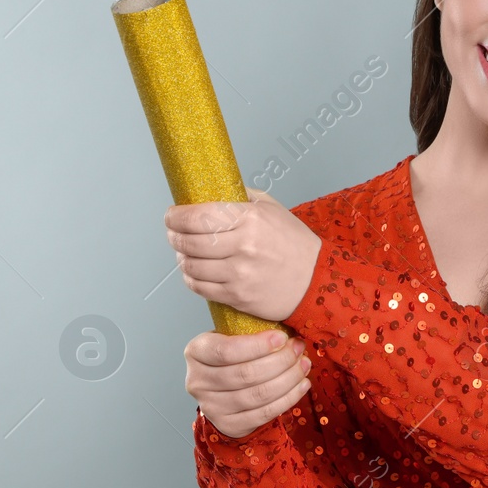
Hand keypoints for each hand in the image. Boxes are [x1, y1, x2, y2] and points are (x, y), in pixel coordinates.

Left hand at [164, 188, 322, 322]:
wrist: (316, 280)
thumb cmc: (294, 243)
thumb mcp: (272, 209)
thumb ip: (241, 197)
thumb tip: (211, 191)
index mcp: (250, 219)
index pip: (198, 216)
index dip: (176, 216)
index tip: (171, 215)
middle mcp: (242, 246)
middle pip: (189, 242)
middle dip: (174, 236)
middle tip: (173, 233)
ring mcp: (239, 274)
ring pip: (191, 266)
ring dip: (181, 258)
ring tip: (184, 253)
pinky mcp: (237, 296)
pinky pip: (200, 288)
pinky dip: (191, 278)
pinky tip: (194, 271)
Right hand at [185, 327, 310, 438]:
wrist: (221, 390)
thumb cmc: (231, 357)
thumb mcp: (230, 338)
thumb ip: (249, 333)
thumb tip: (287, 335)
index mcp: (196, 352)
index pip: (226, 350)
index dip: (257, 345)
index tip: (282, 337)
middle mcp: (197, 381)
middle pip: (245, 374)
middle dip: (280, 361)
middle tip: (299, 349)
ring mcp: (211, 406)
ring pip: (257, 395)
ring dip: (288, 379)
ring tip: (303, 365)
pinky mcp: (228, 425)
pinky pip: (263, 413)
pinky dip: (287, 399)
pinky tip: (302, 385)